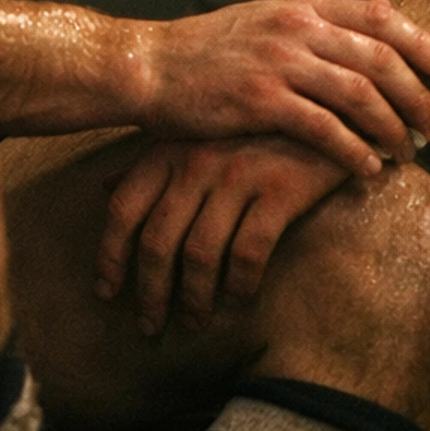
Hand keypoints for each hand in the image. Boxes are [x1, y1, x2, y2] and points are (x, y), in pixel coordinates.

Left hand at [97, 134, 347, 335]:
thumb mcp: (197, 132)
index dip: (110, 256)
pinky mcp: (280, 190)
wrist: (325, 104)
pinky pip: (249, 252)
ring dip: (194, 299)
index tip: (106, 292)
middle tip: (150, 327)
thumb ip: (152, 161)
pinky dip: (240, 285)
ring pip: (200, 254)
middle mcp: (197, 161)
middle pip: (158, 241)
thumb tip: (104, 187)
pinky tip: (239, 301)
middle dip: (150, 292)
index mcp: (170, 148)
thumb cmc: (253, 125)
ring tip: (195, 324)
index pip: (124, 208)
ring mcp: (238, 175)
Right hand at [131, 0, 429, 177]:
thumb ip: (308, 26)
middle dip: (418, 95)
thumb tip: (361, 37)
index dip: (420, 42)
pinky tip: (368, 170)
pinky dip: (354, 151)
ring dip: (394, 128)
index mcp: (299, 7)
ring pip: (360, 95)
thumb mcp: (260, 21)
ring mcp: (279, 62)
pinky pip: (324, 129)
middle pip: (380, 59)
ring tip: (411, 153)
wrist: (148, 67)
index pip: (379, 16)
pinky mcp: (260, 101)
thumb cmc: (205, 52)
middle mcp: (295, 27)